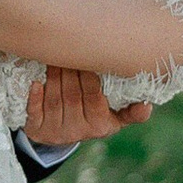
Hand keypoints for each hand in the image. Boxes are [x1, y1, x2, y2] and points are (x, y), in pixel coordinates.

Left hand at [23, 65, 154, 146]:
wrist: (62, 134)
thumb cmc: (93, 116)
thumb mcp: (116, 118)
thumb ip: (132, 111)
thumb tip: (148, 105)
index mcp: (100, 126)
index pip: (94, 97)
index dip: (89, 77)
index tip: (87, 57)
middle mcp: (78, 131)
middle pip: (73, 95)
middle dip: (70, 70)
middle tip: (67, 48)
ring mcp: (56, 132)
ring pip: (54, 100)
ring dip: (53, 76)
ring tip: (52, 55)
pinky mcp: (36, 131)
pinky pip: (34, 113)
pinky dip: (34, 97)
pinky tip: (35, 82)